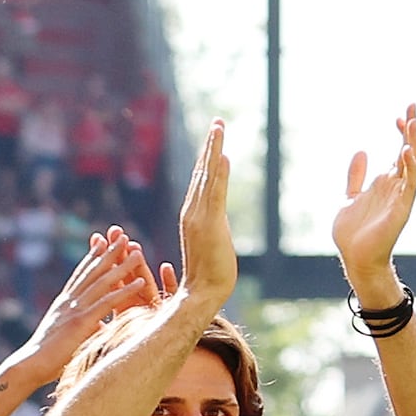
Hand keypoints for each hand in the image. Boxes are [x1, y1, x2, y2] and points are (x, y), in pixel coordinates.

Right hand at [17, 226, 152, 380]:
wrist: (30, 366)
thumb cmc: (47, 357)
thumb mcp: (68, 337)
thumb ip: (84, 328)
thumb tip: (99, 327)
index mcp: (65, 303)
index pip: (81, 274)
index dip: (92, 257)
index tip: (102, 240)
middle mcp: (70, 301)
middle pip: (92, 271)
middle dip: (108, 252)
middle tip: (122, 234)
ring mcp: (76, 310)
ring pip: (102, 282)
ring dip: (121, 265)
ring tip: (137, 251)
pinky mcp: (82, 322)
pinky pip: (107, 302)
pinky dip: (124, 290)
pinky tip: (139, 281)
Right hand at [172, 120, 239, 318]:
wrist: (202, 293)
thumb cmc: (208, 275)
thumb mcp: (213, 242)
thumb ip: (212, 225)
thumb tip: (218, 216)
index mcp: (192, 214)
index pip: (201, 179)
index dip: (208, 157)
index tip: (215, 137)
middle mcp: (192, 211)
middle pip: (202, 171)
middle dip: (211, 145)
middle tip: (218, 122)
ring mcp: (199, 217)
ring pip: (207, 176)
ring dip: (214, 150)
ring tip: (219, 128)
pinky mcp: (210, 225)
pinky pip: (214, 194)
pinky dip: (217, 174)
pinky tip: (223, 156)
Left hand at [332, 107, 415, 291]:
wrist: (355, 258)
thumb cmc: (354, 232)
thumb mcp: (349, 195)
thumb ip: (356, 176)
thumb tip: (361, 151)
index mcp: (387, 183)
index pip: (400, 152)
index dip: (401, 133)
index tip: (400, 115)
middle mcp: (398, 187)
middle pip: (410, 152)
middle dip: (412, 130)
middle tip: (413, 106)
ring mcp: (402, 197)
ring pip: (414, 165)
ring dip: (414, 144)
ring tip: (413, 122)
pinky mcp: (401, 209)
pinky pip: (410, 186)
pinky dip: (410, 168)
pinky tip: (406, 151)